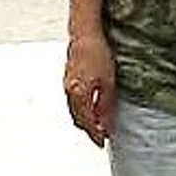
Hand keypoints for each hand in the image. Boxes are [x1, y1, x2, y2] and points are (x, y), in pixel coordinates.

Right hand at [63, 22, 116, 147]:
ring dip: (84, 118)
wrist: (86, 32)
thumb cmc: (98, 53)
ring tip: (96, 122)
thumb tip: (106, 126)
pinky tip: (89, 104)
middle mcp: (69, 91)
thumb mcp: (108, 83)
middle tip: (100, 135)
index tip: (103, 142)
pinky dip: (80, 107)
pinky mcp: (68, 77)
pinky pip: (73, 99)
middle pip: (78, 118)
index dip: (95, 134)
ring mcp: (67, 83)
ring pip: (74, 109)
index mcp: (78, 95)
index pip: (87, 123)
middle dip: (88, 128)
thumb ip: (106, 107)